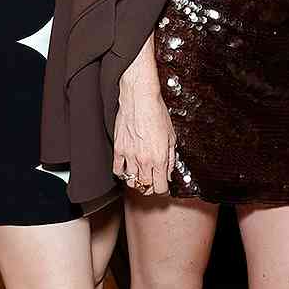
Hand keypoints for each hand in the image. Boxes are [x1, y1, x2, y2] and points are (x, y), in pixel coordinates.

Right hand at [113, 78, 175, 197]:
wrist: (140, 99)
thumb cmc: (156, 113)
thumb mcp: (171, 137)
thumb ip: (171, 158)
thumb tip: (169, 172)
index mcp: (159, 158)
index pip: (160, 187)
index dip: (162, 189)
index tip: (163, 186)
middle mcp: (144, 160)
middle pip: (145, 187)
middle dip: (150, 187)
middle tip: (152, 182)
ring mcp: (129, 156)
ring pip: (130, 181)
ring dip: (136, 181)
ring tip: (140, 175)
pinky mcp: (118, 149)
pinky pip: (117, 170)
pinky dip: (122, 173)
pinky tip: (127, 168)